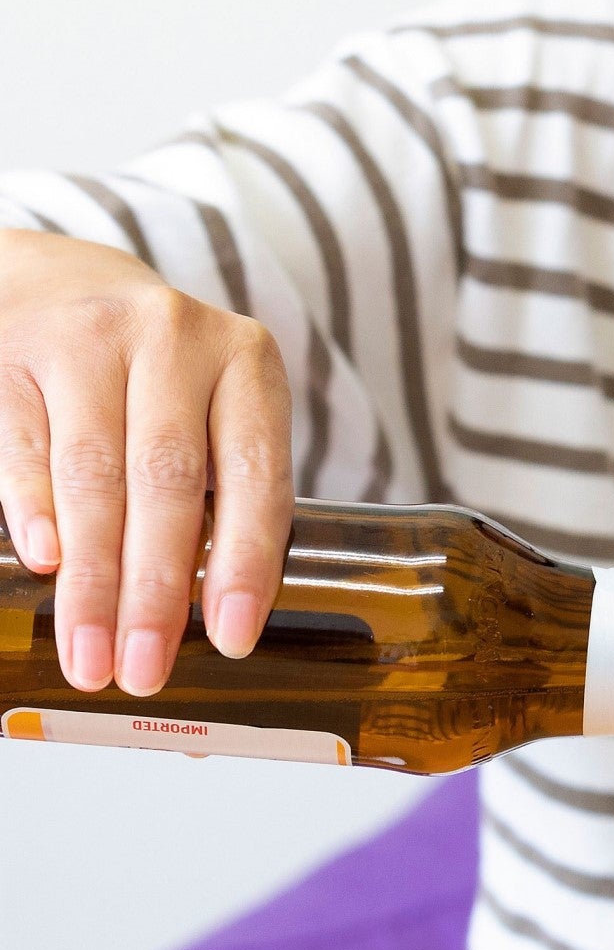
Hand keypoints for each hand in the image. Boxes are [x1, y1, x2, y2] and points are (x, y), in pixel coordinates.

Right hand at [0, 229, 292, 694]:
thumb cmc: (159, 378)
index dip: (245, 566)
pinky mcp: (16, 348)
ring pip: (93, 477)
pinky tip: (47, 566)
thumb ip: (218, 498)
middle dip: (153, 593)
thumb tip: (208, 622)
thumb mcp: (213, 417)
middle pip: (165, 487)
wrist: (61, 279)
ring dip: (92, 579)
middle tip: (142, 671)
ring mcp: (90, 337)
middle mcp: (174, 340)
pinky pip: (26, 446)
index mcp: (247, 366)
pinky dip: (35, 510)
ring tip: (91, 654)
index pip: (254, 480)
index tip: (231, 640)